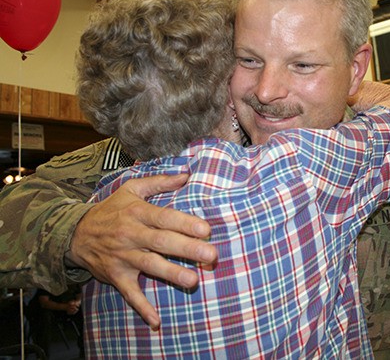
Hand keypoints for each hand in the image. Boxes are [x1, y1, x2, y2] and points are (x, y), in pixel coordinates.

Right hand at [67, 173, 217, 329]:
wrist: (75, 233)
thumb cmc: (112, 210)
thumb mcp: (131, 189)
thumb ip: (160, 181)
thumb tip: (186, 174)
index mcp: (137, 212)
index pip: (164, 217)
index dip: (184, 223)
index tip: (205, 229)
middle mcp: (130, 235)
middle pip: (161, 242)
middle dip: (187, 249)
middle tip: (210, 255)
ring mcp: (123, 257)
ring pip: (149, 266)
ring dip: (171, 274)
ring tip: (193, 281)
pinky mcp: (116, 276)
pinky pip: (129, 293)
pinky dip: (142, 307)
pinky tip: (156, 320)